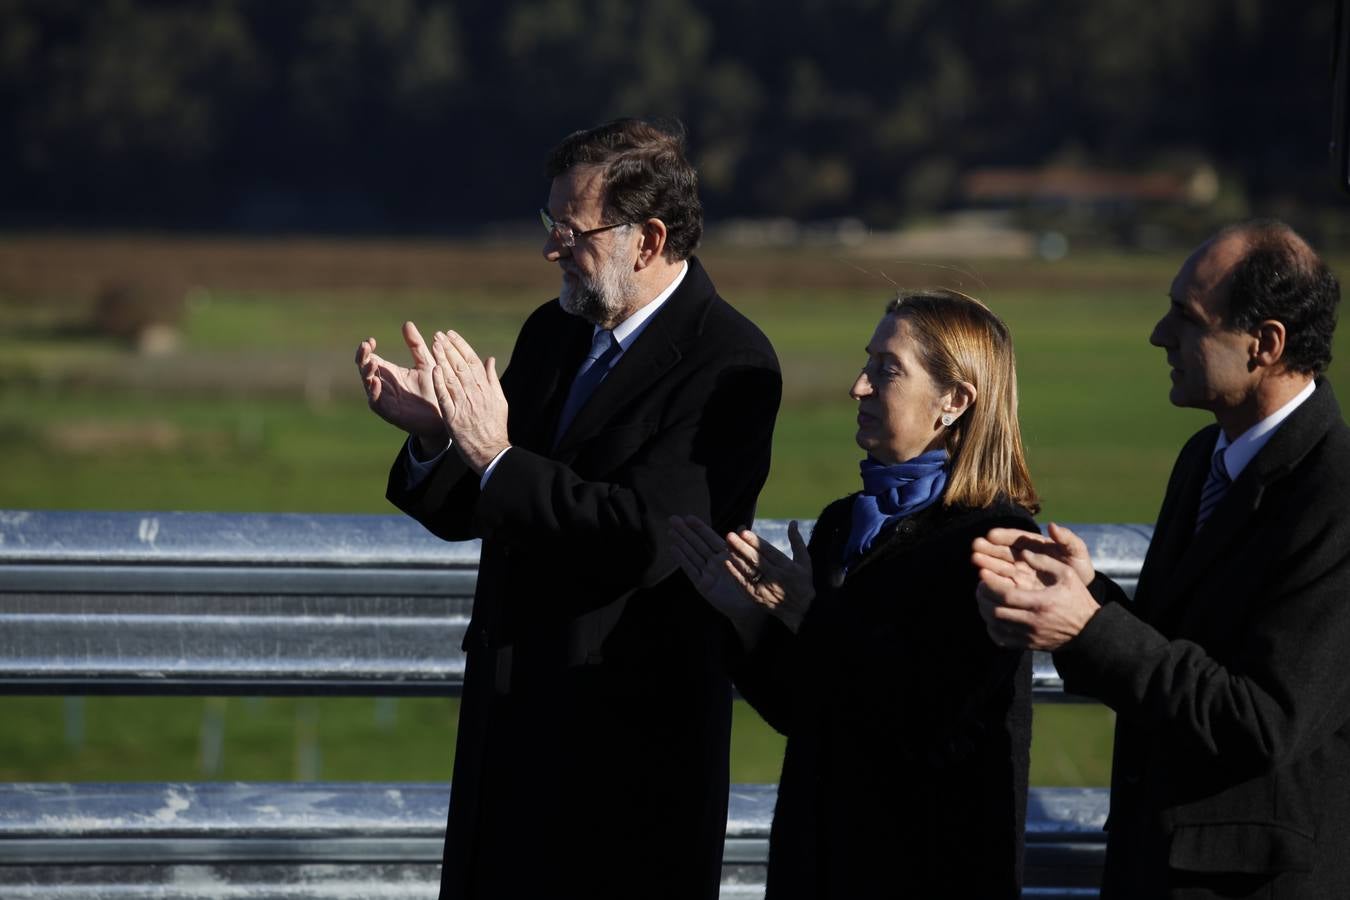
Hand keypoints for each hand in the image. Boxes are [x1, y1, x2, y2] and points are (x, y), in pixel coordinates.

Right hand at [356, 321, 446, 448]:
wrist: (446, 412)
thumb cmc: (436, 387)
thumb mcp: (426, 363)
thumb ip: (416, 345)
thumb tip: (406, 323)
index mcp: (391, 372)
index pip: (371, 358)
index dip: (367, 350)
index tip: (371, 340)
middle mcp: (385, 385)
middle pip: (365, 369)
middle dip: (362, 358)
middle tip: (366, 347)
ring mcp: (386, 399)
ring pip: (368, 384)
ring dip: (367, 373)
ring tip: (371, 362)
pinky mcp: (390, 412)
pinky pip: (376, 402)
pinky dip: (374, 392)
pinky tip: (376, 381)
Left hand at [428, 330, 510, 473]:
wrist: (491, 452)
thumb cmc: (495, 427)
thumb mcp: (499, 401)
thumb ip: (492, 379)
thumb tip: (490, 360)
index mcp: (486, 389)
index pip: (473, 362)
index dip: (461, 346)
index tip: (451, 334)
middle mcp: (476, 394)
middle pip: (461, 366)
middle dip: (449, 348)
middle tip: (439, 335)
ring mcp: (464, 405)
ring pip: (452, 377)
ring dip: (443, 360)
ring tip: (434, 344)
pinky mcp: (453, 417)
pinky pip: (445, 397)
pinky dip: (440, 383)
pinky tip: (434, 370)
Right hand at [668, 515, 765, 636]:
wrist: (749, 608)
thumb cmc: (751, 585)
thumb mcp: (748, 562)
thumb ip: (741, 545)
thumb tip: (741, 526)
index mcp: (725, 554)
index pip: (710, 537)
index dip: (699, 527)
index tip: (688, 517)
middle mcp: (714, 562)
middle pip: (697, 543)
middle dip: (685, 531)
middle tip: (672, 519)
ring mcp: (707, 573)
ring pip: (692, 554)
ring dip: (681, 543)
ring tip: (670, 531)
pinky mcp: (703, 585)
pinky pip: (691, 570)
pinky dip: (682, 559)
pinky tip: (673, 549)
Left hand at [723, 521, 814, 632]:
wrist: (800, 611)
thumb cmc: (803, 583)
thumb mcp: (805, 562)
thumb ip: (797, 541)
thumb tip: (792, 522)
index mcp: (788, 567)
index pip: (769, 552)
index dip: (756, 542)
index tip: (744, 531)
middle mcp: (776, 578)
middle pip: (756, 560)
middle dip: (741, 547)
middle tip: (729, 535)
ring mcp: (765, 588)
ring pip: (748, 571)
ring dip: (736, 558)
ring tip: (726, 546)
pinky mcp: (756, 597)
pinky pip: (743, 584)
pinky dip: (734, 573)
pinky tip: (726, 562)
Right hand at [972, 522, 1094, 587]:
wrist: (1080, 596)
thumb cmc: (1079, 570)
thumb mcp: (1078, 554)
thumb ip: (1068, 539)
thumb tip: (1052, 525)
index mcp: (1036, 545)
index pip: (1017, 538)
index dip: (1003, 536)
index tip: (991, 535)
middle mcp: (1024, 557)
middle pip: (1003, 551)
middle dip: (989, 548)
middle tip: (975, 546)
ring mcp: (1019, 573)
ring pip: (1000, 566)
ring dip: (986, 562)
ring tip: (975, 560)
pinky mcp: (1017, 588)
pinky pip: (1003, 583)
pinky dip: (992, 580)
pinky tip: (982, 579)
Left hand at [975, 548, 1098, 650]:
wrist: (1088, 631)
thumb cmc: (1077, 599)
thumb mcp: (1067, 575)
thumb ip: (1045, 562)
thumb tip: (1024, 552)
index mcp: (1041, 603)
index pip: (1006, 595)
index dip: (990, 584)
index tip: (982, 574)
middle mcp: (1033, 622)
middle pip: (995, 611)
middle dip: (982, 597)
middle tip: (980, 585)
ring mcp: (1029, 636)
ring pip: (995, 625)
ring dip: (984, 610)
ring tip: (983, 597)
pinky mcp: (1027, 645)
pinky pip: (1000, 639)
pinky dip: (991, 627)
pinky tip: (992, 615)